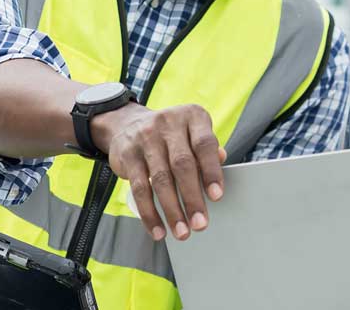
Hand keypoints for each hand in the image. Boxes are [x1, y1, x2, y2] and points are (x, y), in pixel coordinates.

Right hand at [92, 103, 226, 240]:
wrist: (129, 123)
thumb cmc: (173, 135)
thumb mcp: (193, 132)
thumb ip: (207, 149)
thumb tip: (222, 162)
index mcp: (192, 116)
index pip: (204, 144)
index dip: (211, 171)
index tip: (217, 197)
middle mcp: (168, 123)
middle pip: (182, 164)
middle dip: (192, 198)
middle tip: (200, 223)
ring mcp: (146, 138)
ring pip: (160, 179)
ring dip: (172, 210)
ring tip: (181, 232)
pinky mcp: (127, 155)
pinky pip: (139, 188)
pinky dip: (149, 213)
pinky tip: (158, 229)